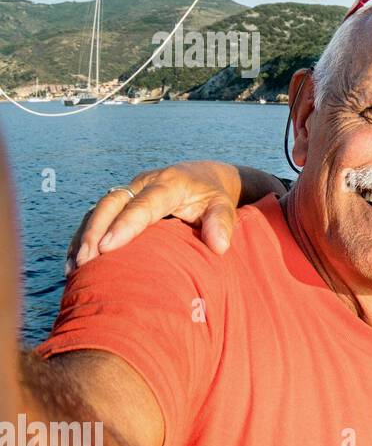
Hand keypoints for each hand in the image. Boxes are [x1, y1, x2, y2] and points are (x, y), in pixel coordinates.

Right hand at [66, 160, 242, 272]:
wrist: (203, 177)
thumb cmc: (213, 197)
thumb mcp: (223, 206)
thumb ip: (222, 223)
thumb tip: (219, 247)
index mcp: (169, 183)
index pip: (143, 204)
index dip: (124, 224)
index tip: (107, 247)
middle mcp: (143, 183)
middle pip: (112, 203)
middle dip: (95, 231)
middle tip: (85, 261)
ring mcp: (129, 190)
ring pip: (98, 209)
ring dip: (83, 237)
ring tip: (74, 268)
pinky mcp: (121, 201)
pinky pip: (96, 216)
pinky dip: (82, 237)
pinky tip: (73, 262)